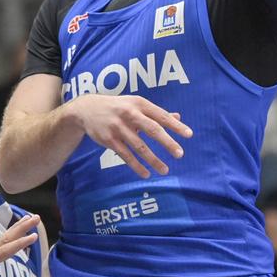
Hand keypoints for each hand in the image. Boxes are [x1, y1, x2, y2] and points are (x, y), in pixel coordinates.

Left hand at [0, 215, 39, 276]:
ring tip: (27, 221)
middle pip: (4, 238)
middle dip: (21, 228)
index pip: (5, 250)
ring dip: (14, 230)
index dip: (20, 244)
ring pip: (0, 240)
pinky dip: (7, 239)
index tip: (34, 236)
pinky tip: (9, 240)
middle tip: (36, 218)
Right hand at [70, 95, 192, 178]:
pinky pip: (125, 155)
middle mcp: (129, 114)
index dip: (175, 125)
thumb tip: (178, 118)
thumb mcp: (136, 105)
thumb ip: (156, 113)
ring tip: (165, 170)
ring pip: (139, 146)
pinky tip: (146, 173)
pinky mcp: (109, 140)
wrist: (87, 109)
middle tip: (180, 154)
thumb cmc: (118, 107)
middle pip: (152, 129)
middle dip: (167, 142)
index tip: (189, 134)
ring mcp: (118, 127)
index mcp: (139, 103)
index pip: (161, 115)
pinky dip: (136, 166)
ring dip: (153, 159)